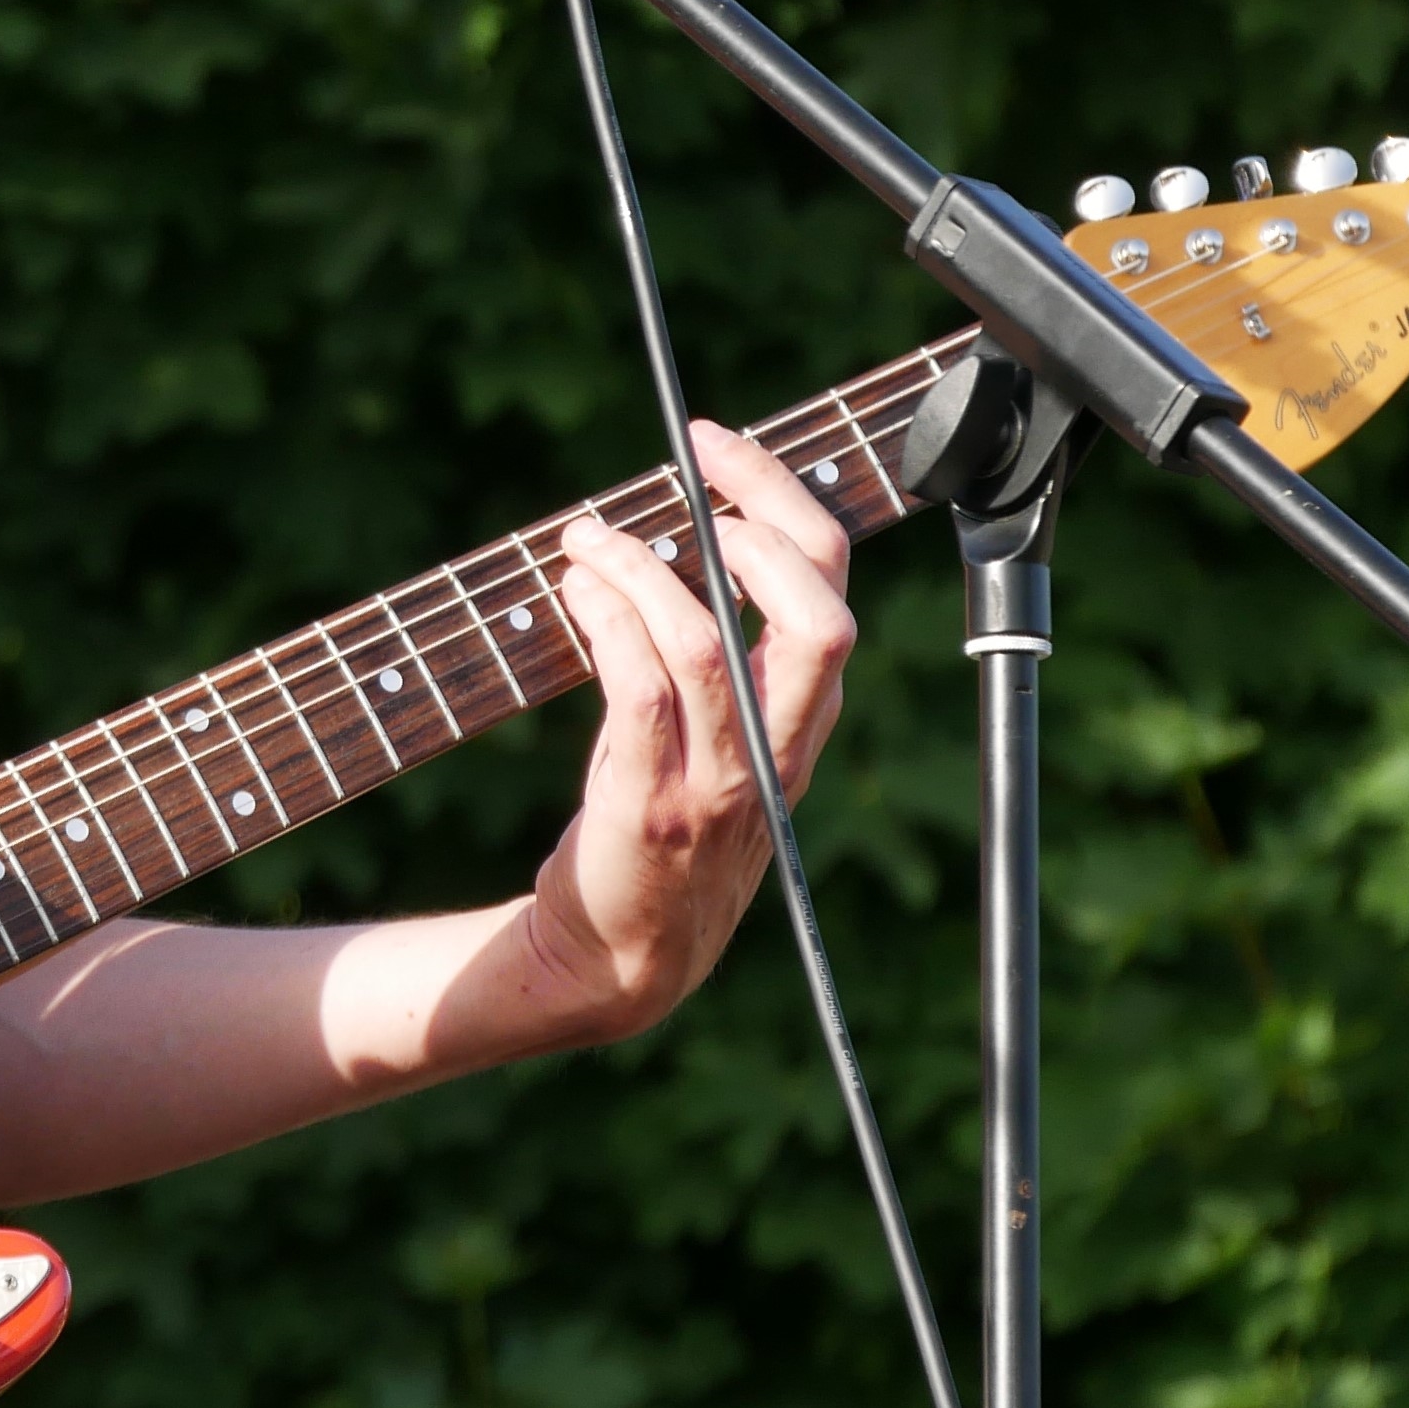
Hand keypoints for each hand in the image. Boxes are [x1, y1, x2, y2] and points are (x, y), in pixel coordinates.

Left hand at [521, 419, 854, 1043]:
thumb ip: (720, 658)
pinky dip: (608, 623)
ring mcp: (719, 783)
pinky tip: (576, 591)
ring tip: (590, 537)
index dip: (785, 504)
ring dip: (643, 565)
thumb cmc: (654, 829)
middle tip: (688, 477)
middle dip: (758, 518)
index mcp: (801, 726)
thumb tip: (672, 531)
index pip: (831, 596)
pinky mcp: (651, 806)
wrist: (614, 961)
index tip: (715, 446)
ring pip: (708, 641)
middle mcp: (777, 752)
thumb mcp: (718, 744)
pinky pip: (641, 693)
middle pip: (816, 615)